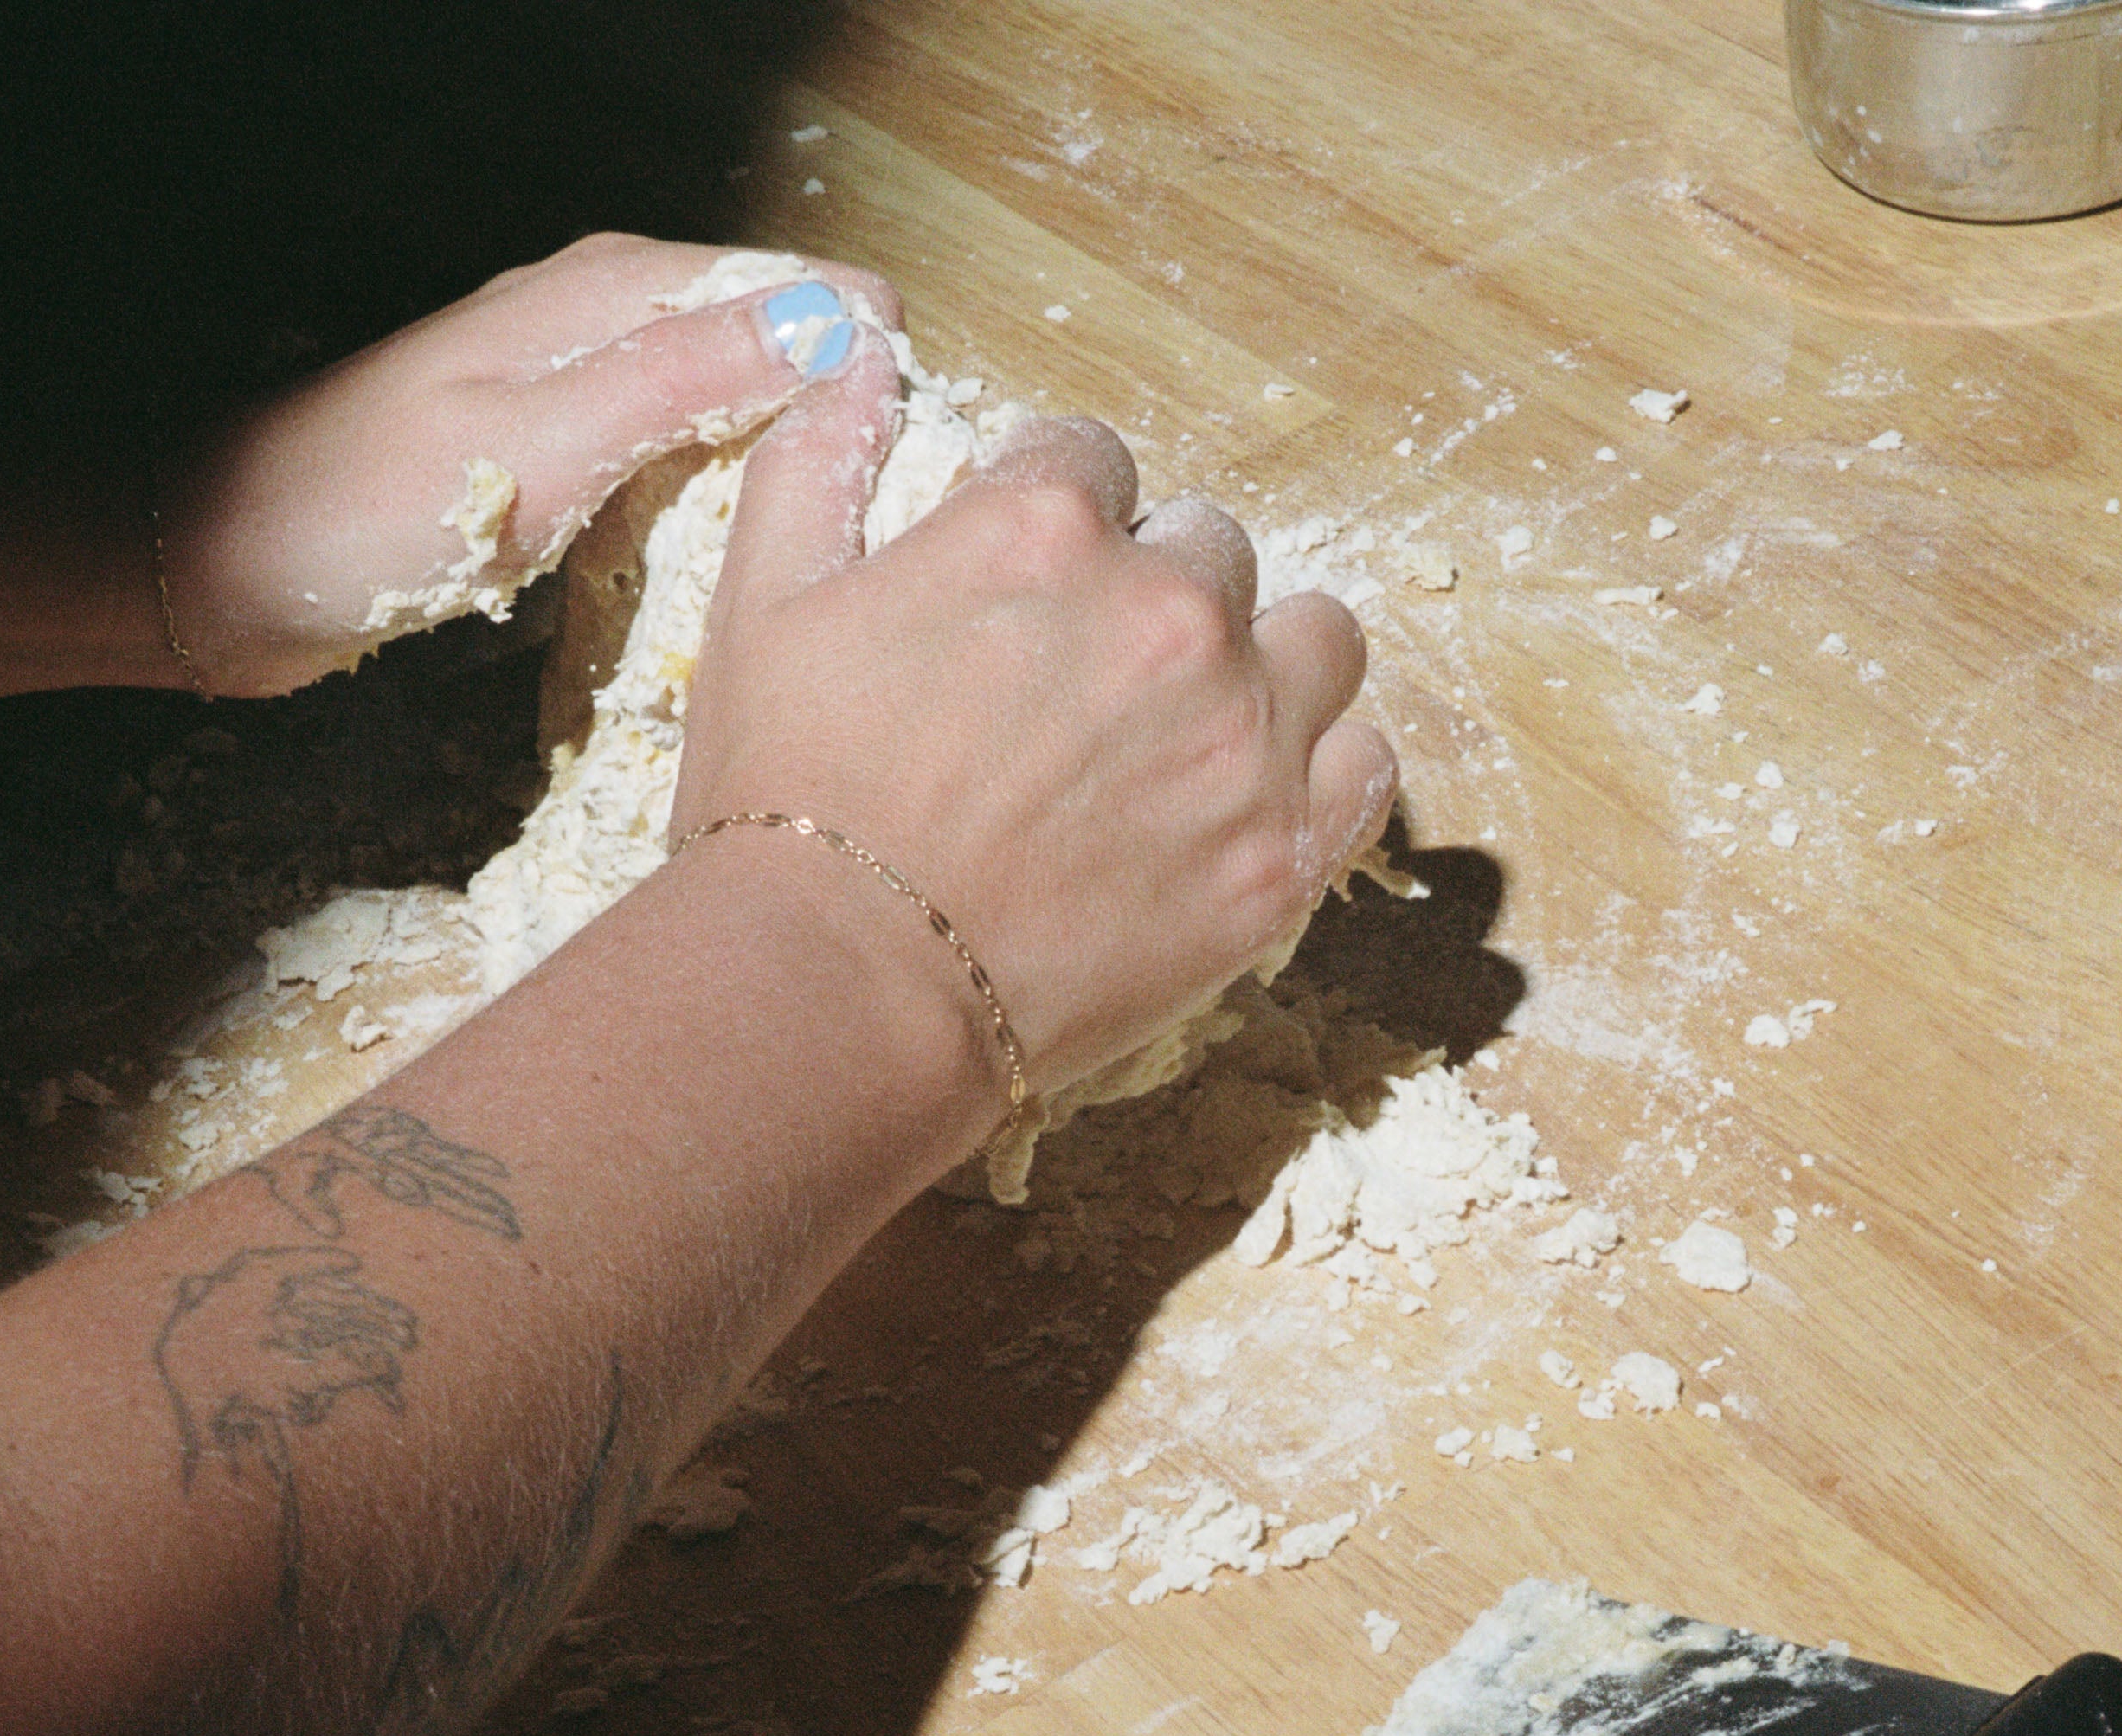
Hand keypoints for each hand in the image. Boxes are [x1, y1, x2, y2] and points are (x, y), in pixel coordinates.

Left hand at [157, 234, 898, 694]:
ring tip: (822, 560)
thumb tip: (833, 324)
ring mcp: (584, 392)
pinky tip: (731, 569)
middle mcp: (607, 325)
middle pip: (782, 351)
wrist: (223, 567)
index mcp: (614, 293)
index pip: (809, 293)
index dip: (874, 369)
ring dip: (783, 475)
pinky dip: (717, 508)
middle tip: (870, 537)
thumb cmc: (365, 510)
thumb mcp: (545, 445)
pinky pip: (681, 468)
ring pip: (737, 413)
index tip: (906, 465)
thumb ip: (684, 380)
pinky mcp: (562, 459)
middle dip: (840, 424)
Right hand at [671, 410, 1399, 1095]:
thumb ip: (818, 459)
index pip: (1092, 460)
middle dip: (1152, 594)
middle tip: (1085, 686)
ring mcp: (1241, 734)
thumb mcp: (757, 601)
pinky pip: (1365, 765)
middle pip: (1207, 547)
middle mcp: (1167, 607)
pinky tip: (1255, 795)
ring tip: (1190, 729)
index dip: (1050, 523)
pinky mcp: (1282, 854)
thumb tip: (855, 353)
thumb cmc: (786, 807)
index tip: (1022, 591)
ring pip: (1313, 638)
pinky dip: (1321, 768)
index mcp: (1043, 523)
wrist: (843, 995)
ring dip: (1264, 662)